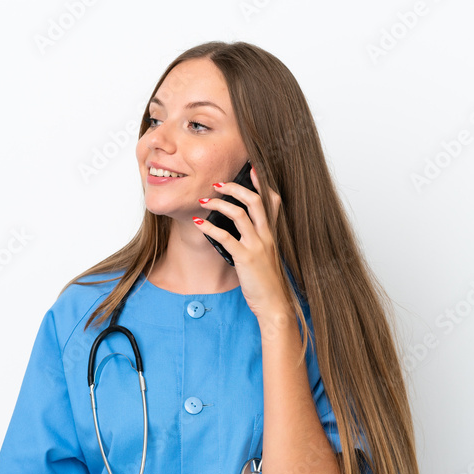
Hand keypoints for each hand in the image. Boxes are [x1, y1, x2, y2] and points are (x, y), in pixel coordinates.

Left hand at [194, 165, 290, 319]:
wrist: (274, 303)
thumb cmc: (266, 281)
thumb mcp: (265, 256)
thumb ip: (256, 241)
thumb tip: (235, 229)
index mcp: (271, 233)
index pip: (272, 201)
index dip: (262, 183)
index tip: (251, 169)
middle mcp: (266, 235)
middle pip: (255, 200)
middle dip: (235, 187)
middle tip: (218, 184)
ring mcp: (257, 245)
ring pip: (240, 214)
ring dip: (219, 204)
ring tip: (204, 201)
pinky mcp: (246, 258)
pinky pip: (226, 237)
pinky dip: (210, 228)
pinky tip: (198, 224)